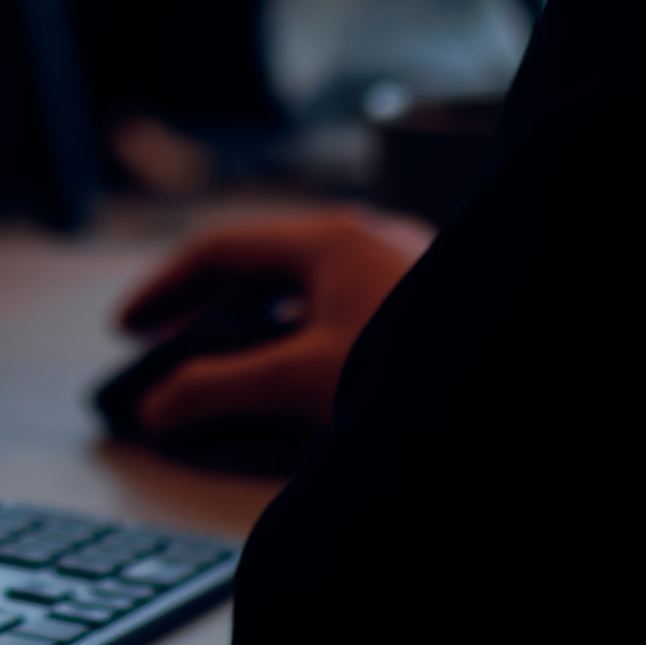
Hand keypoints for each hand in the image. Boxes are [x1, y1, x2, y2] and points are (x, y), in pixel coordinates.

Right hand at [110, 207, 430, 443]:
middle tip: (165, 347)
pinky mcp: (430, 307)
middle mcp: (367, 240)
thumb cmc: (422, 372)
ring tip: (225, 368)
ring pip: (309, 288)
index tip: (128, 329)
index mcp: (330, 238)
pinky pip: (345, 309)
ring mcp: (402, 269)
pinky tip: (302, 379)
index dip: (165, 291)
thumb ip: (218, 390)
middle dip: (208, 309)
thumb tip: (157, 406)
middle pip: (264, 265)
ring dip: (257, 326)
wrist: (516, 383)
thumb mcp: (300, 381)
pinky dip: (303, 337)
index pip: (221, 250)